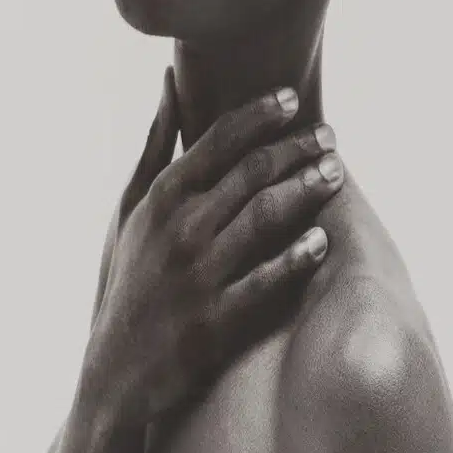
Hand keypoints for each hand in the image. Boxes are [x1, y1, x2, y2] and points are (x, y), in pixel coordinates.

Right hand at [67, 88, 336, 452]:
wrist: (116, 369)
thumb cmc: (129, 280)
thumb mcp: (128, 211)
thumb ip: (156, 148)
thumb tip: (171, 83)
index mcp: (158, 200)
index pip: (216, 142)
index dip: (259, 116)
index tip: (292, 99)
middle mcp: (179, 230)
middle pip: (250, 173)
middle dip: (296, 148)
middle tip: (330, 137)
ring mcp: (200, 273)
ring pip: (265, 217)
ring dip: (306, 190)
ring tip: (336, 174)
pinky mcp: (219, 317)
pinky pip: (268, 278)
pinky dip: (297, 256)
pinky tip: (322, 239)